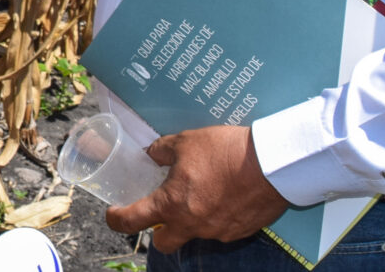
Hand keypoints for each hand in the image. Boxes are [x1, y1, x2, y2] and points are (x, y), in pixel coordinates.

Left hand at [105, 126, 288, 252]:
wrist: (272, 165)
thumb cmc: (225, 151)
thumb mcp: (186, 141)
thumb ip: (163, 150)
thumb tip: (152, 154)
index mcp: (172, 204)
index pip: (132, 222)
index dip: (116, 220)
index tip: (112, 214)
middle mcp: (191, 225)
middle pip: (163, 244)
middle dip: (157, 232)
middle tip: (159, 212)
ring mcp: (216, 232)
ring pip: (194, 234)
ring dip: (190, 220)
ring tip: (200, 194)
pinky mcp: (239, 232)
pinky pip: (219, 230)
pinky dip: (215, 216)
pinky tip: (223, 196)